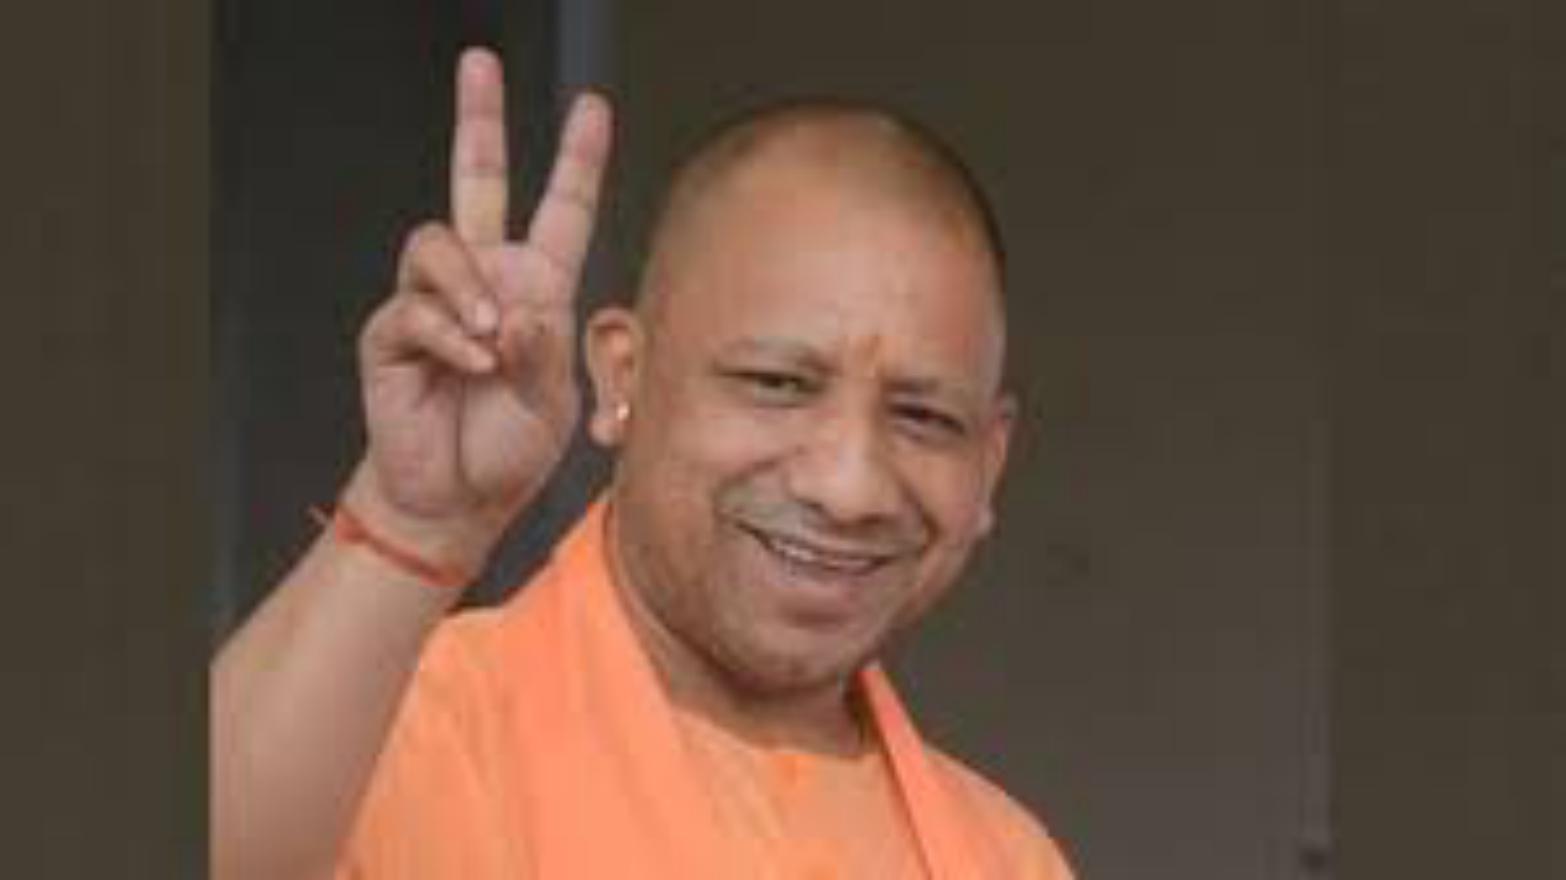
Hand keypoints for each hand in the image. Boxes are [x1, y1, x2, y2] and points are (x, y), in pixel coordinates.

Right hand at [348, 47, 611, 569]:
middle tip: (482, 63)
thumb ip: (542, 353)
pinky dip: (449, 336)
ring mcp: (434, 303)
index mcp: (536, 290)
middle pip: (476, 182)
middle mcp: (484, 283)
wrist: (457, 501)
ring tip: (488, 339)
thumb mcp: (551, 402)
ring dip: (468, 286)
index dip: (576, 161)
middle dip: (480, 120)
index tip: (593, 108)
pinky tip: (469, 365)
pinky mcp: (392, 334)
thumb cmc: (508, 449)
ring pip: (437, 242)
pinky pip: (416, 308)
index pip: (560, 212)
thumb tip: (516, 311)